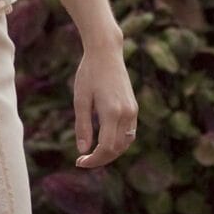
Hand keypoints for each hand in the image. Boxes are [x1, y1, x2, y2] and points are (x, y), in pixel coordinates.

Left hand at [73, 46, 137, 168]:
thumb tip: (83, 150)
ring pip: (126, 143)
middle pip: (117, 148)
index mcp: (112, 112)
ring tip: (93, 154)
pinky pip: (129, 133)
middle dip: (101, 159)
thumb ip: (82, 126)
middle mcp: (126, 113)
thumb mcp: (80, 100)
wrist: (106, 52)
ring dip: (111, 152)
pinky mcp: (134, 107)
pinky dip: (118, 142)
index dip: (94, 160)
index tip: (79, 161)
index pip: (106, 147)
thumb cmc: (89, 73)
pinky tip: (104, 142)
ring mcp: (133, 110)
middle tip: (82, 161)